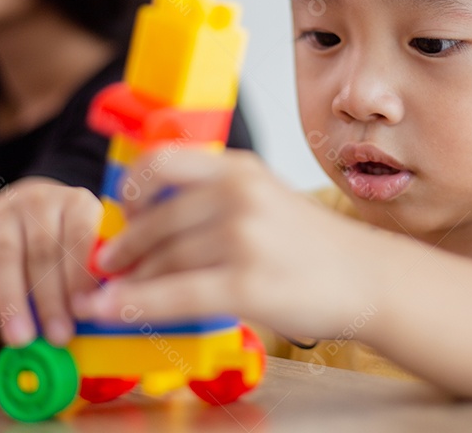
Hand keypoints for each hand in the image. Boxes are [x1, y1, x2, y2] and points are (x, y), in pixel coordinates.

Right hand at [0, 177, 101, 351]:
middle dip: (50, 298)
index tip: (84, 310)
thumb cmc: (69, 244)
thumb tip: (101, 313)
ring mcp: (2, 213)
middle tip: (58, 337)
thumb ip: (100, 273)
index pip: (80, 235)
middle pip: (42, 250)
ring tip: (20, 341)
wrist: (25, 216)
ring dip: (12, 304)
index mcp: (77, 202)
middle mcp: (39, 201)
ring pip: (5, 259)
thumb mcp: (93, 246)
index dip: (81, 274)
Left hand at [70, 150, 384, 341]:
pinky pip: (178, 294)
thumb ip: (214, 198)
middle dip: (122, 246)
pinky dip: (138, 304)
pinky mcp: (249, 283)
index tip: (118, 212)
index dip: (129, 188)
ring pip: (163, 258)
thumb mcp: (264, 197)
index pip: (162, 162)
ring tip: (108, 294)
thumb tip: (148, 220)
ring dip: (127, 280)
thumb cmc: (311, 244)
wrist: (367, 278)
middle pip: (156, 219)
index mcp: (240, 169)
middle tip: (104, 264)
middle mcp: (240, 195)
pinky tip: (115, 310)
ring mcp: (245, 238)